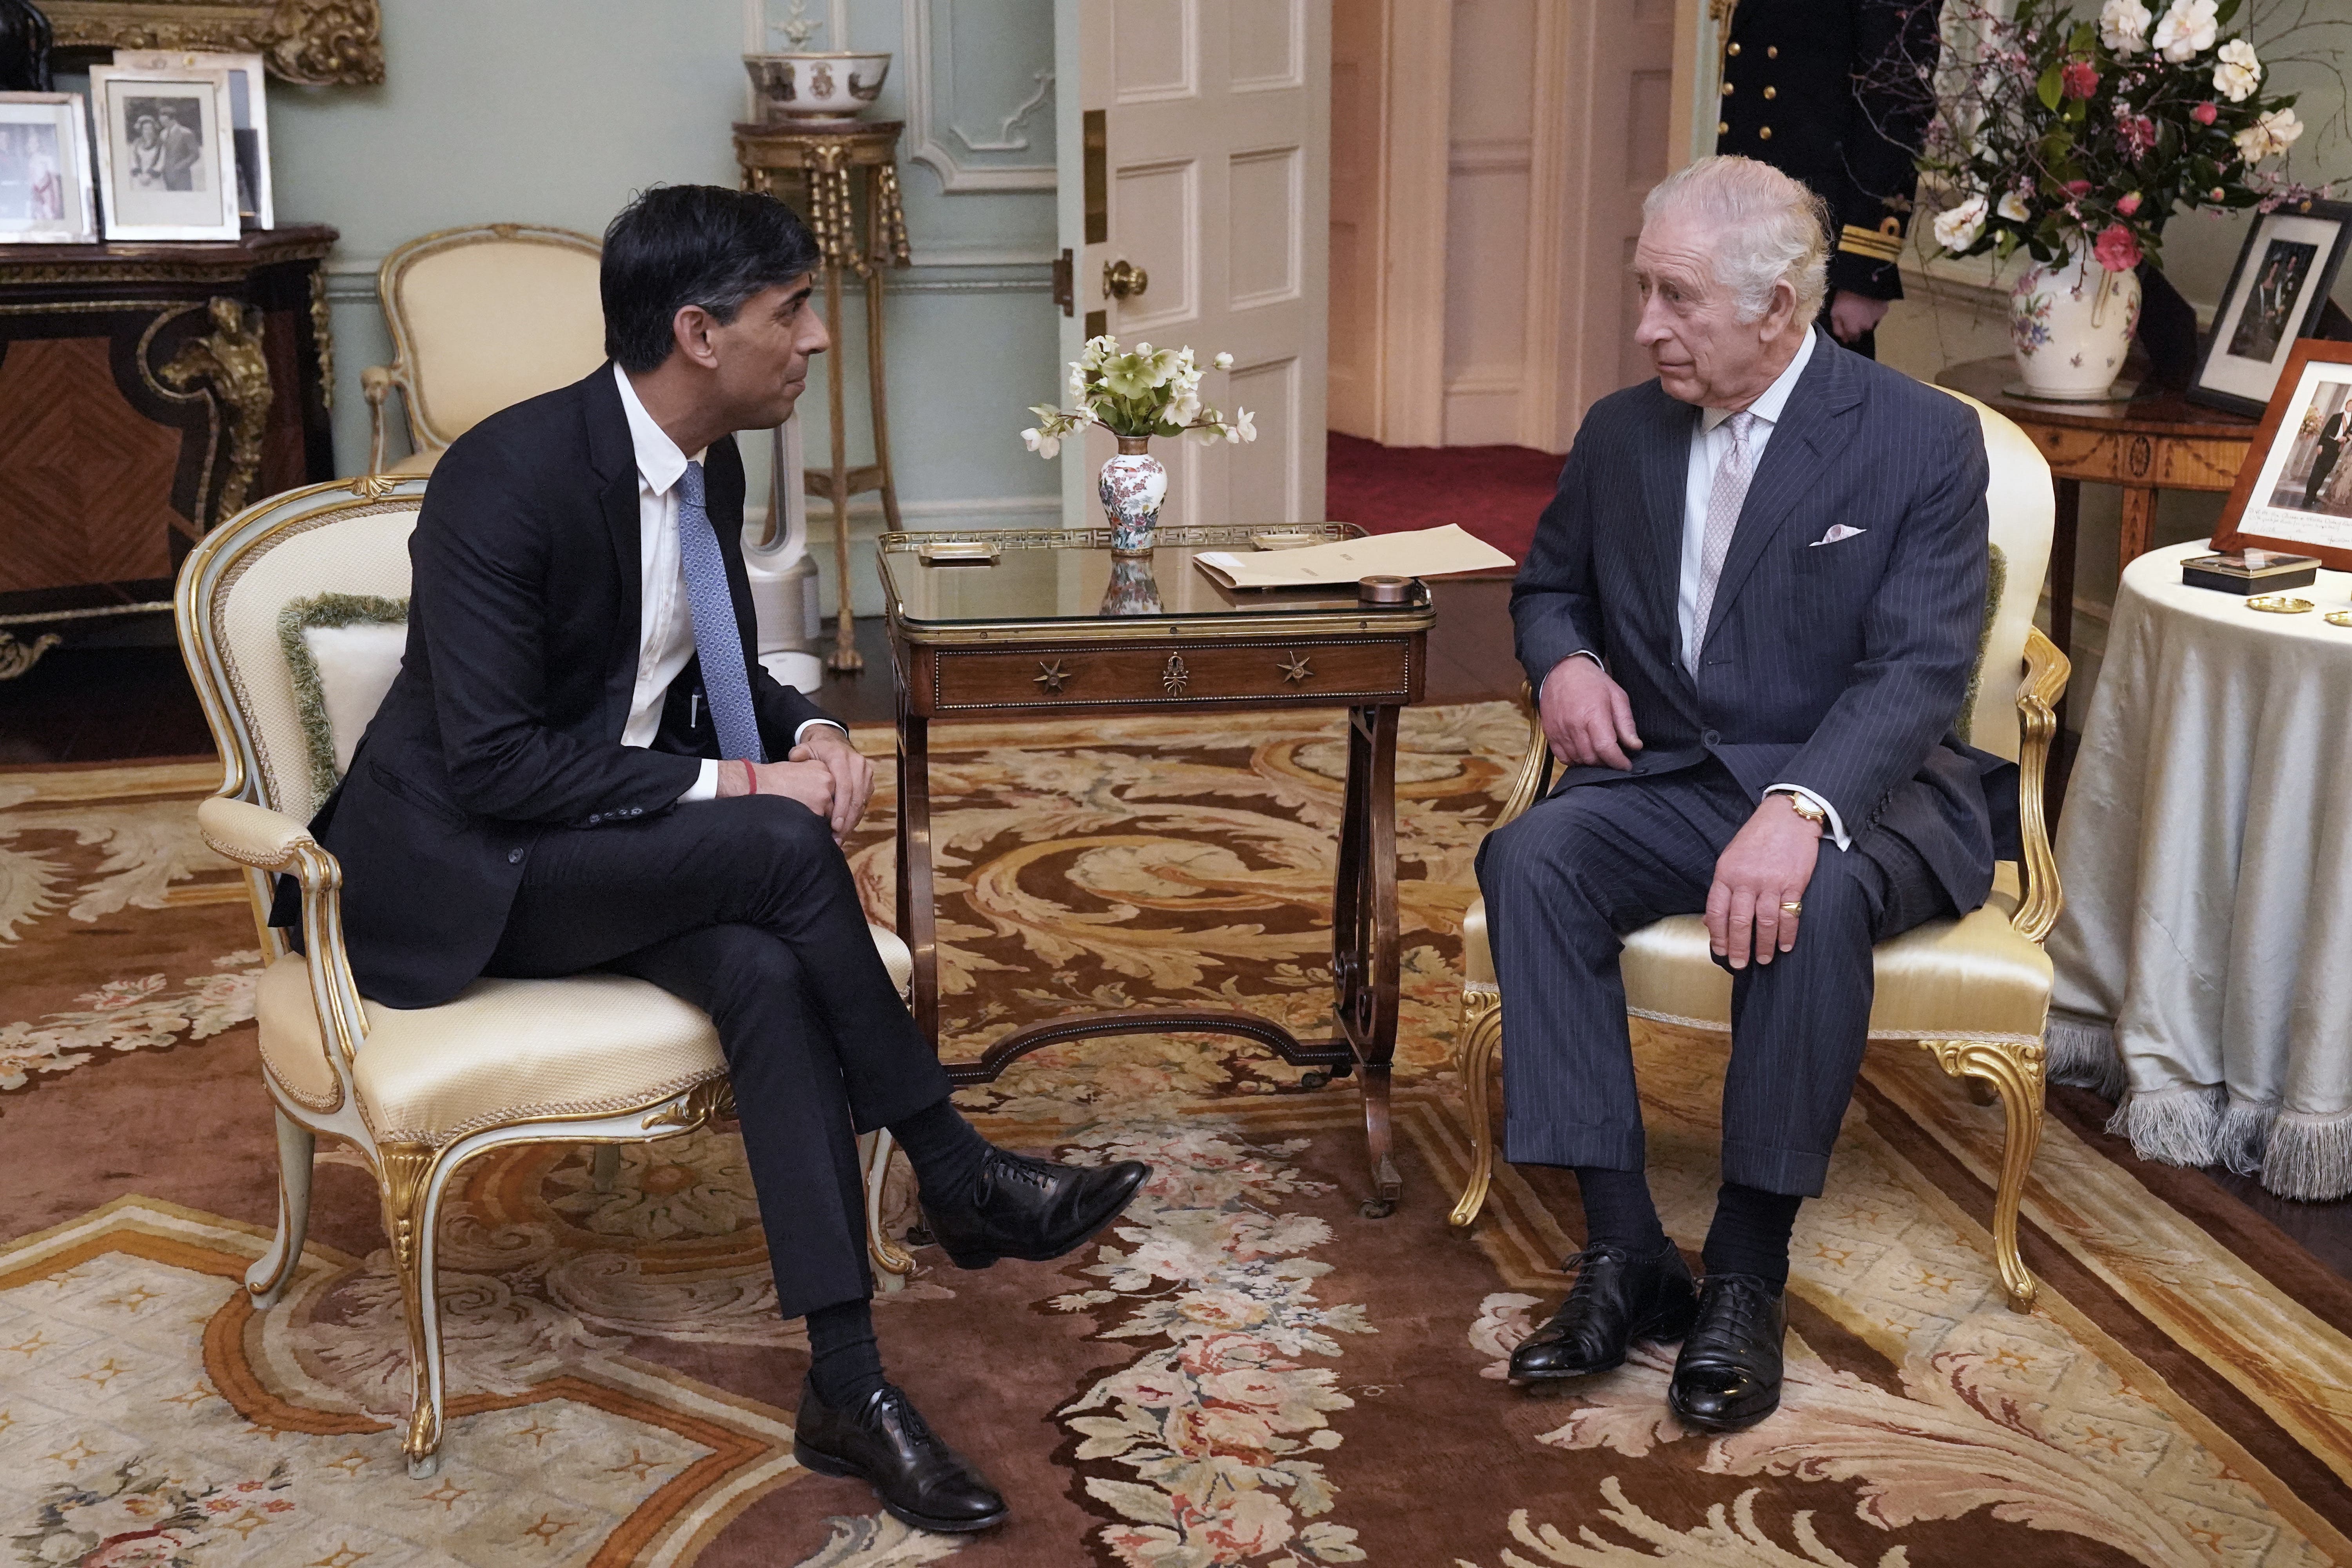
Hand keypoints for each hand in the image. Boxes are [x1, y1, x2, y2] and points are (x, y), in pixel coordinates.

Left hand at [790, 725, 873, 838]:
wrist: (835, 743)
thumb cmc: (818, 751)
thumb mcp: (806, 748)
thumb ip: (799, 754)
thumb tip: (795, 758)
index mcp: (842, 757)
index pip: (844, 786)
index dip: (840, 808)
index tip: (834, 826)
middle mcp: (858, 764)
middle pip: (855, 798)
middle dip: (847, 820)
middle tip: (837, 838)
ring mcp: (866, 774)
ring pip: (862, 803)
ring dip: (851, 822)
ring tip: (840, 838)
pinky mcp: (869, 782)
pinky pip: (864, 803)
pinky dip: (855, 817)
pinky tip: (845, 829)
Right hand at [1538, 656, 1641, 770]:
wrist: (1561, 670)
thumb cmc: (1592, 682)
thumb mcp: (1616, 696)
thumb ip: (1626, 723)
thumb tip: (1635, 746)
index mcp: (1593, 714)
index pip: (1606, 748)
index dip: (1618, 762)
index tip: (1626, 765)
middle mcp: (1574, 725)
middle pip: (1592, 758)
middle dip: (1607, 762)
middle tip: (1614, 756)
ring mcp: (1559, 731)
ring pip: (1578, 760)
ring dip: (1592, 762)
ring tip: (1600, 753)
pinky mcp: (1550, 734)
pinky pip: (1563, 758)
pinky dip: (1575, 760)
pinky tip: (1584, 752)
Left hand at [1706, 794, 1822, 969]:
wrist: (1787, 816)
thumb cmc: (1756, 838)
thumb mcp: (1730, 858)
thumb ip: (1722, 888)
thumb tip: (1710, 921)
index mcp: (1726, 873)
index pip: (1716, 912)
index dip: (1717, 936)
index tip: (1720, 952)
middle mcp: (1746, 880)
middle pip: (1739, 922)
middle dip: (1738, 948)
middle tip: (1740, 964)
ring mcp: (1770, 882)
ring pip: (1765, 923)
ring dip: (1763, 945)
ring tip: (1763, 959)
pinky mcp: (1793, 883)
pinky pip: (1789, 915)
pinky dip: (1787, 934)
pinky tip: (1785, 946)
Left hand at [1828, 291, 1890, 343]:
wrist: (1863, 283)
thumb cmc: (1845, 299)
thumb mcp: (1835, 313)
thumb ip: (1838, 328)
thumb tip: (1843, 339)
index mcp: (1854, 330)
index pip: (1853, 338)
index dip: (1849, 335)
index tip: (1847, 329)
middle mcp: (1867, 328)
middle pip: (1862, 331)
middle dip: (1858, 327)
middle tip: (1854, 316)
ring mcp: (1877, 319)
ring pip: (1871, 323)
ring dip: (1866, 319)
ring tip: (1862, 309)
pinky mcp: (1884, 310)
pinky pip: (1877, 313)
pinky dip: (1874, 310)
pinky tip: (1870, 303)